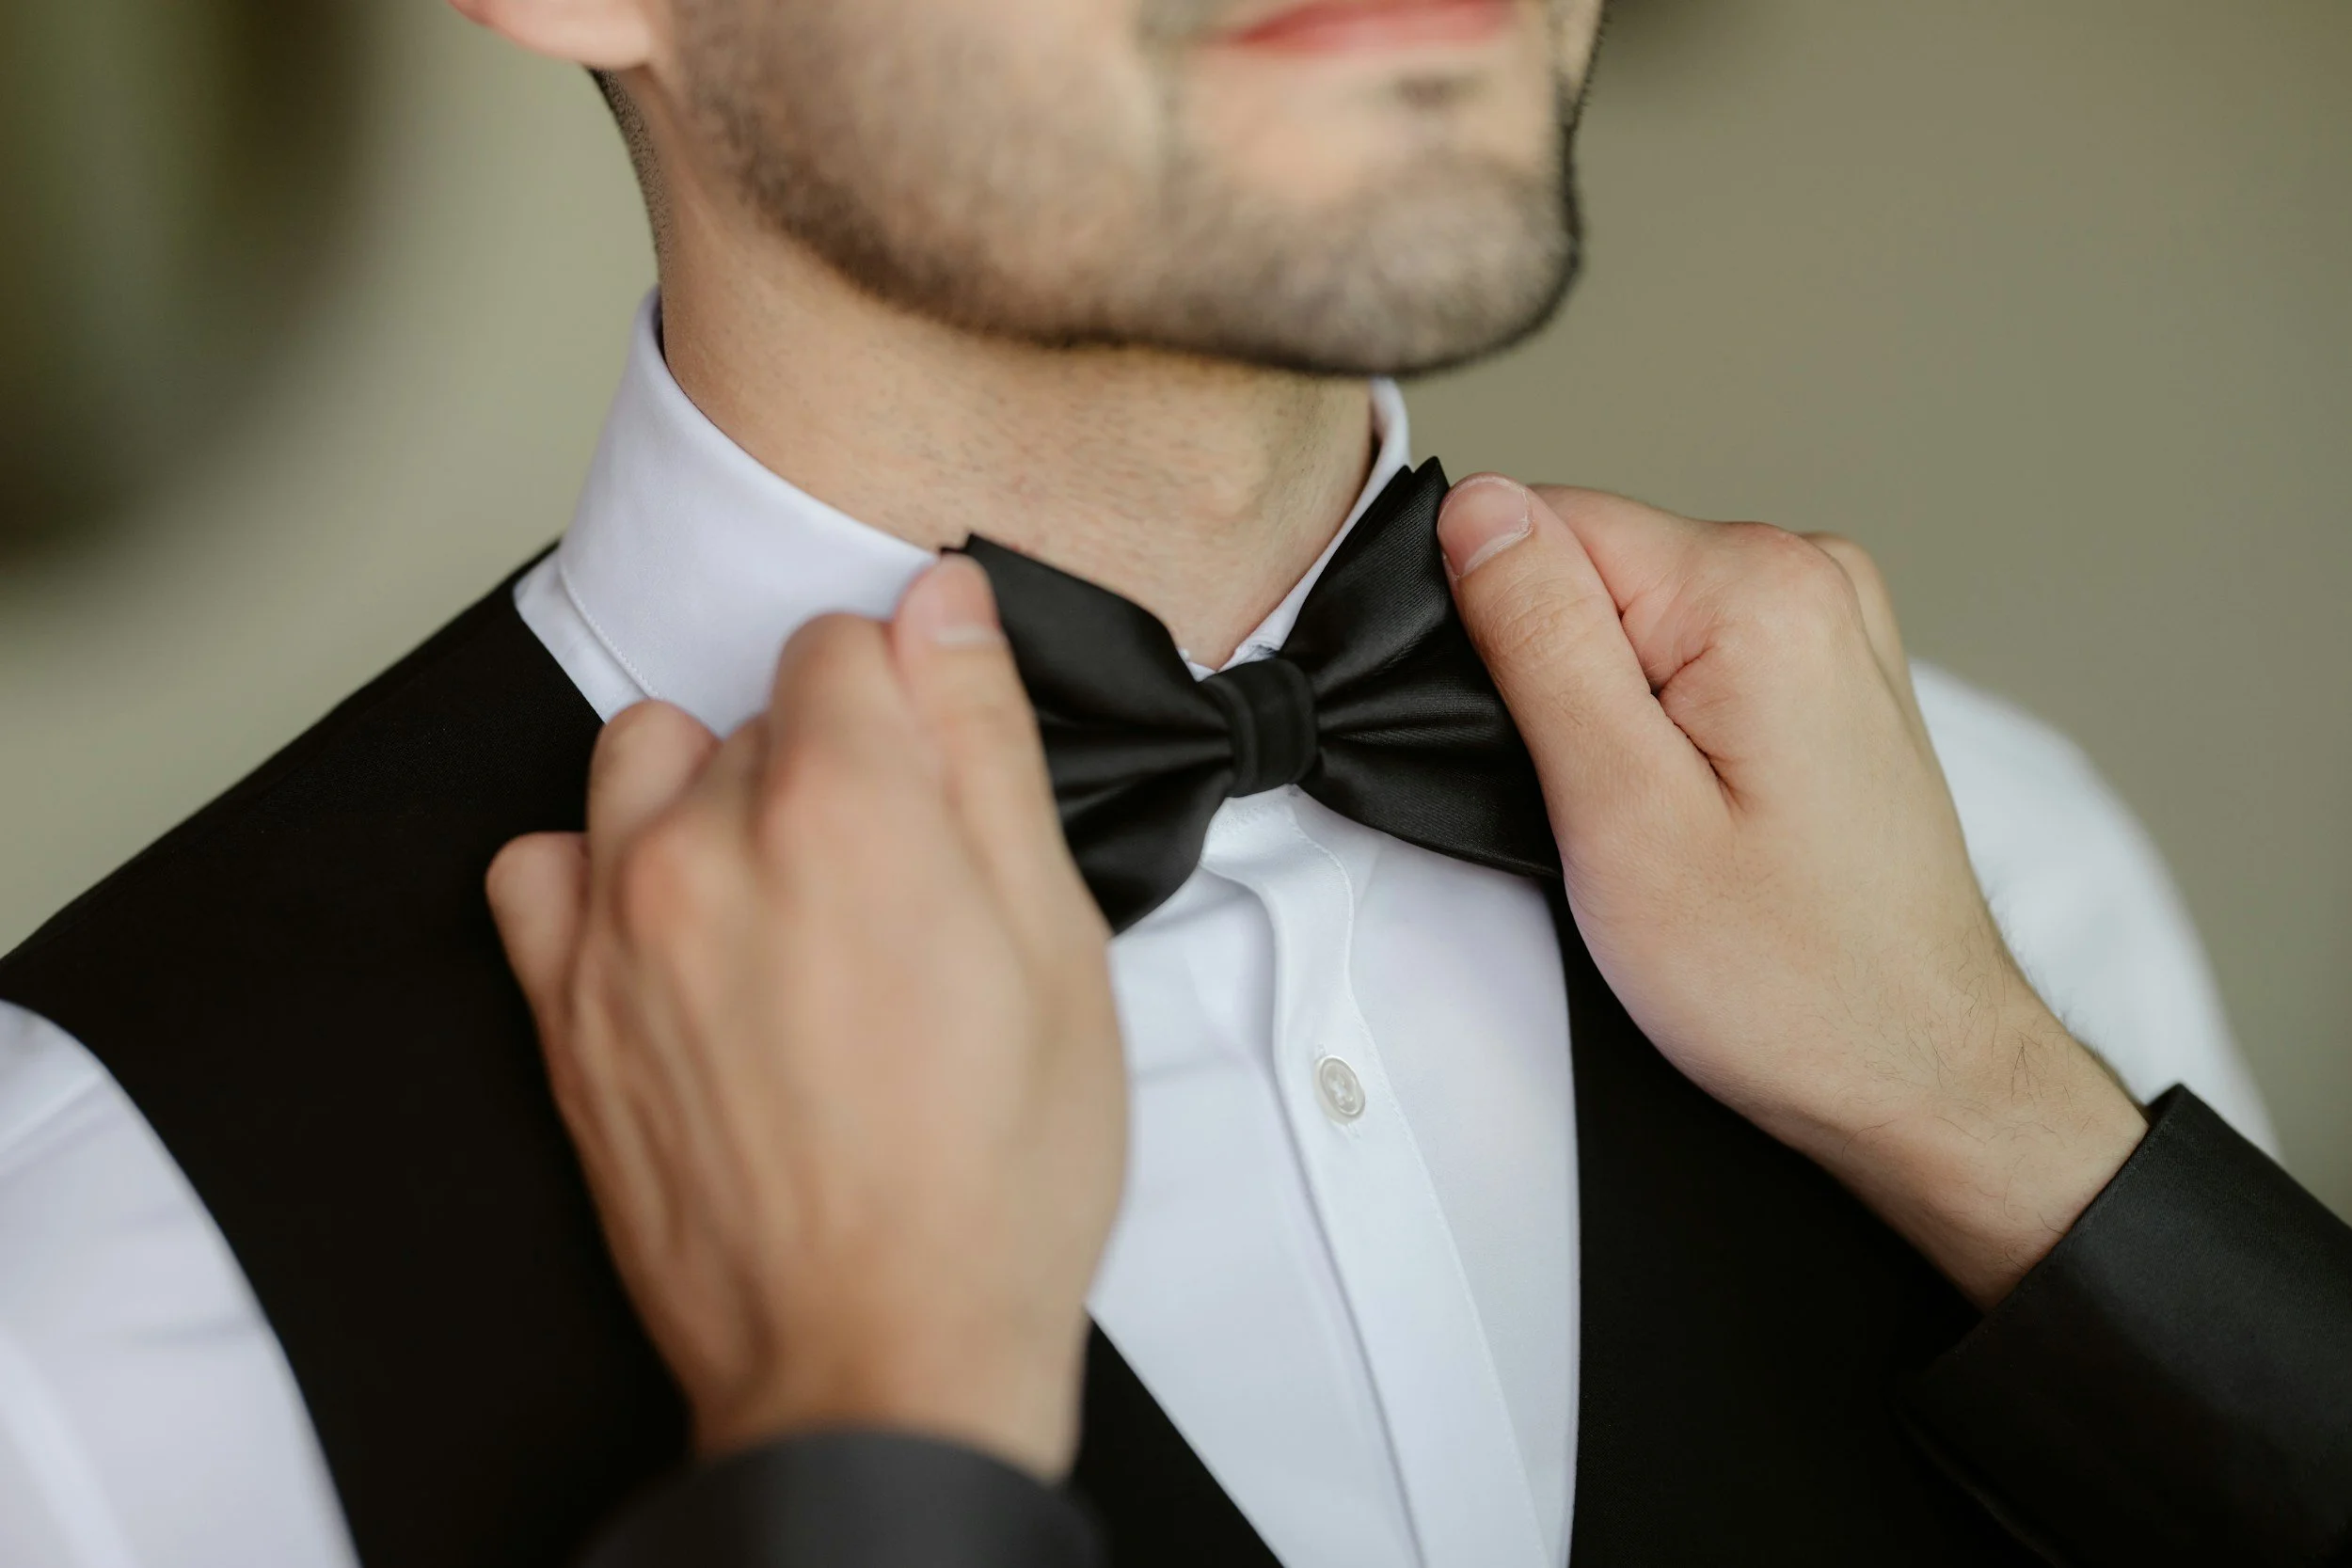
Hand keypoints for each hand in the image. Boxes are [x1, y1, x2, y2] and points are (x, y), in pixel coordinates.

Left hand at [484, 557, 1124, 1478]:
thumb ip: (987, 747)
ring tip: (785, 899)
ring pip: (643, 762)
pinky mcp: (563, 1015)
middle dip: (830, 768)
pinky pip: (537, 867)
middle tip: (897, 892)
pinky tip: (677, 933)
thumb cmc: (992, 1182)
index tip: (934, 775)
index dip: (907, 699)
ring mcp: (617, 931)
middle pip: (756, 713)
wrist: (877, 1357)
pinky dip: (598, 873)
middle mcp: (708, 848)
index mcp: (848, 810)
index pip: (842, 640)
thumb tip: (946, 608)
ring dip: (710, 797)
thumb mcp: (1056, 946)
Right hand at [1437, 475, 2147, 1306]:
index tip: (1545, 752)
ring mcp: (1830, 619)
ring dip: (1610, 711)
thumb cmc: (1788, 980)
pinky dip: (1664, 725)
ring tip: (1662, 824)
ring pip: (1634, 615)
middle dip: (1556, 680)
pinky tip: (1701, 813)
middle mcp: (1809, 571)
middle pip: (1592, 566)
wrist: (1921, 1072)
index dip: (1497, 634)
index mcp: (1758, 587)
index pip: (1542, 520)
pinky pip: (1690, 651)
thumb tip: (1479, 509)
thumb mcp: (1620, 812)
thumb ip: (1541, 639)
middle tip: (1610, 812)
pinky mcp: (1829, 668)